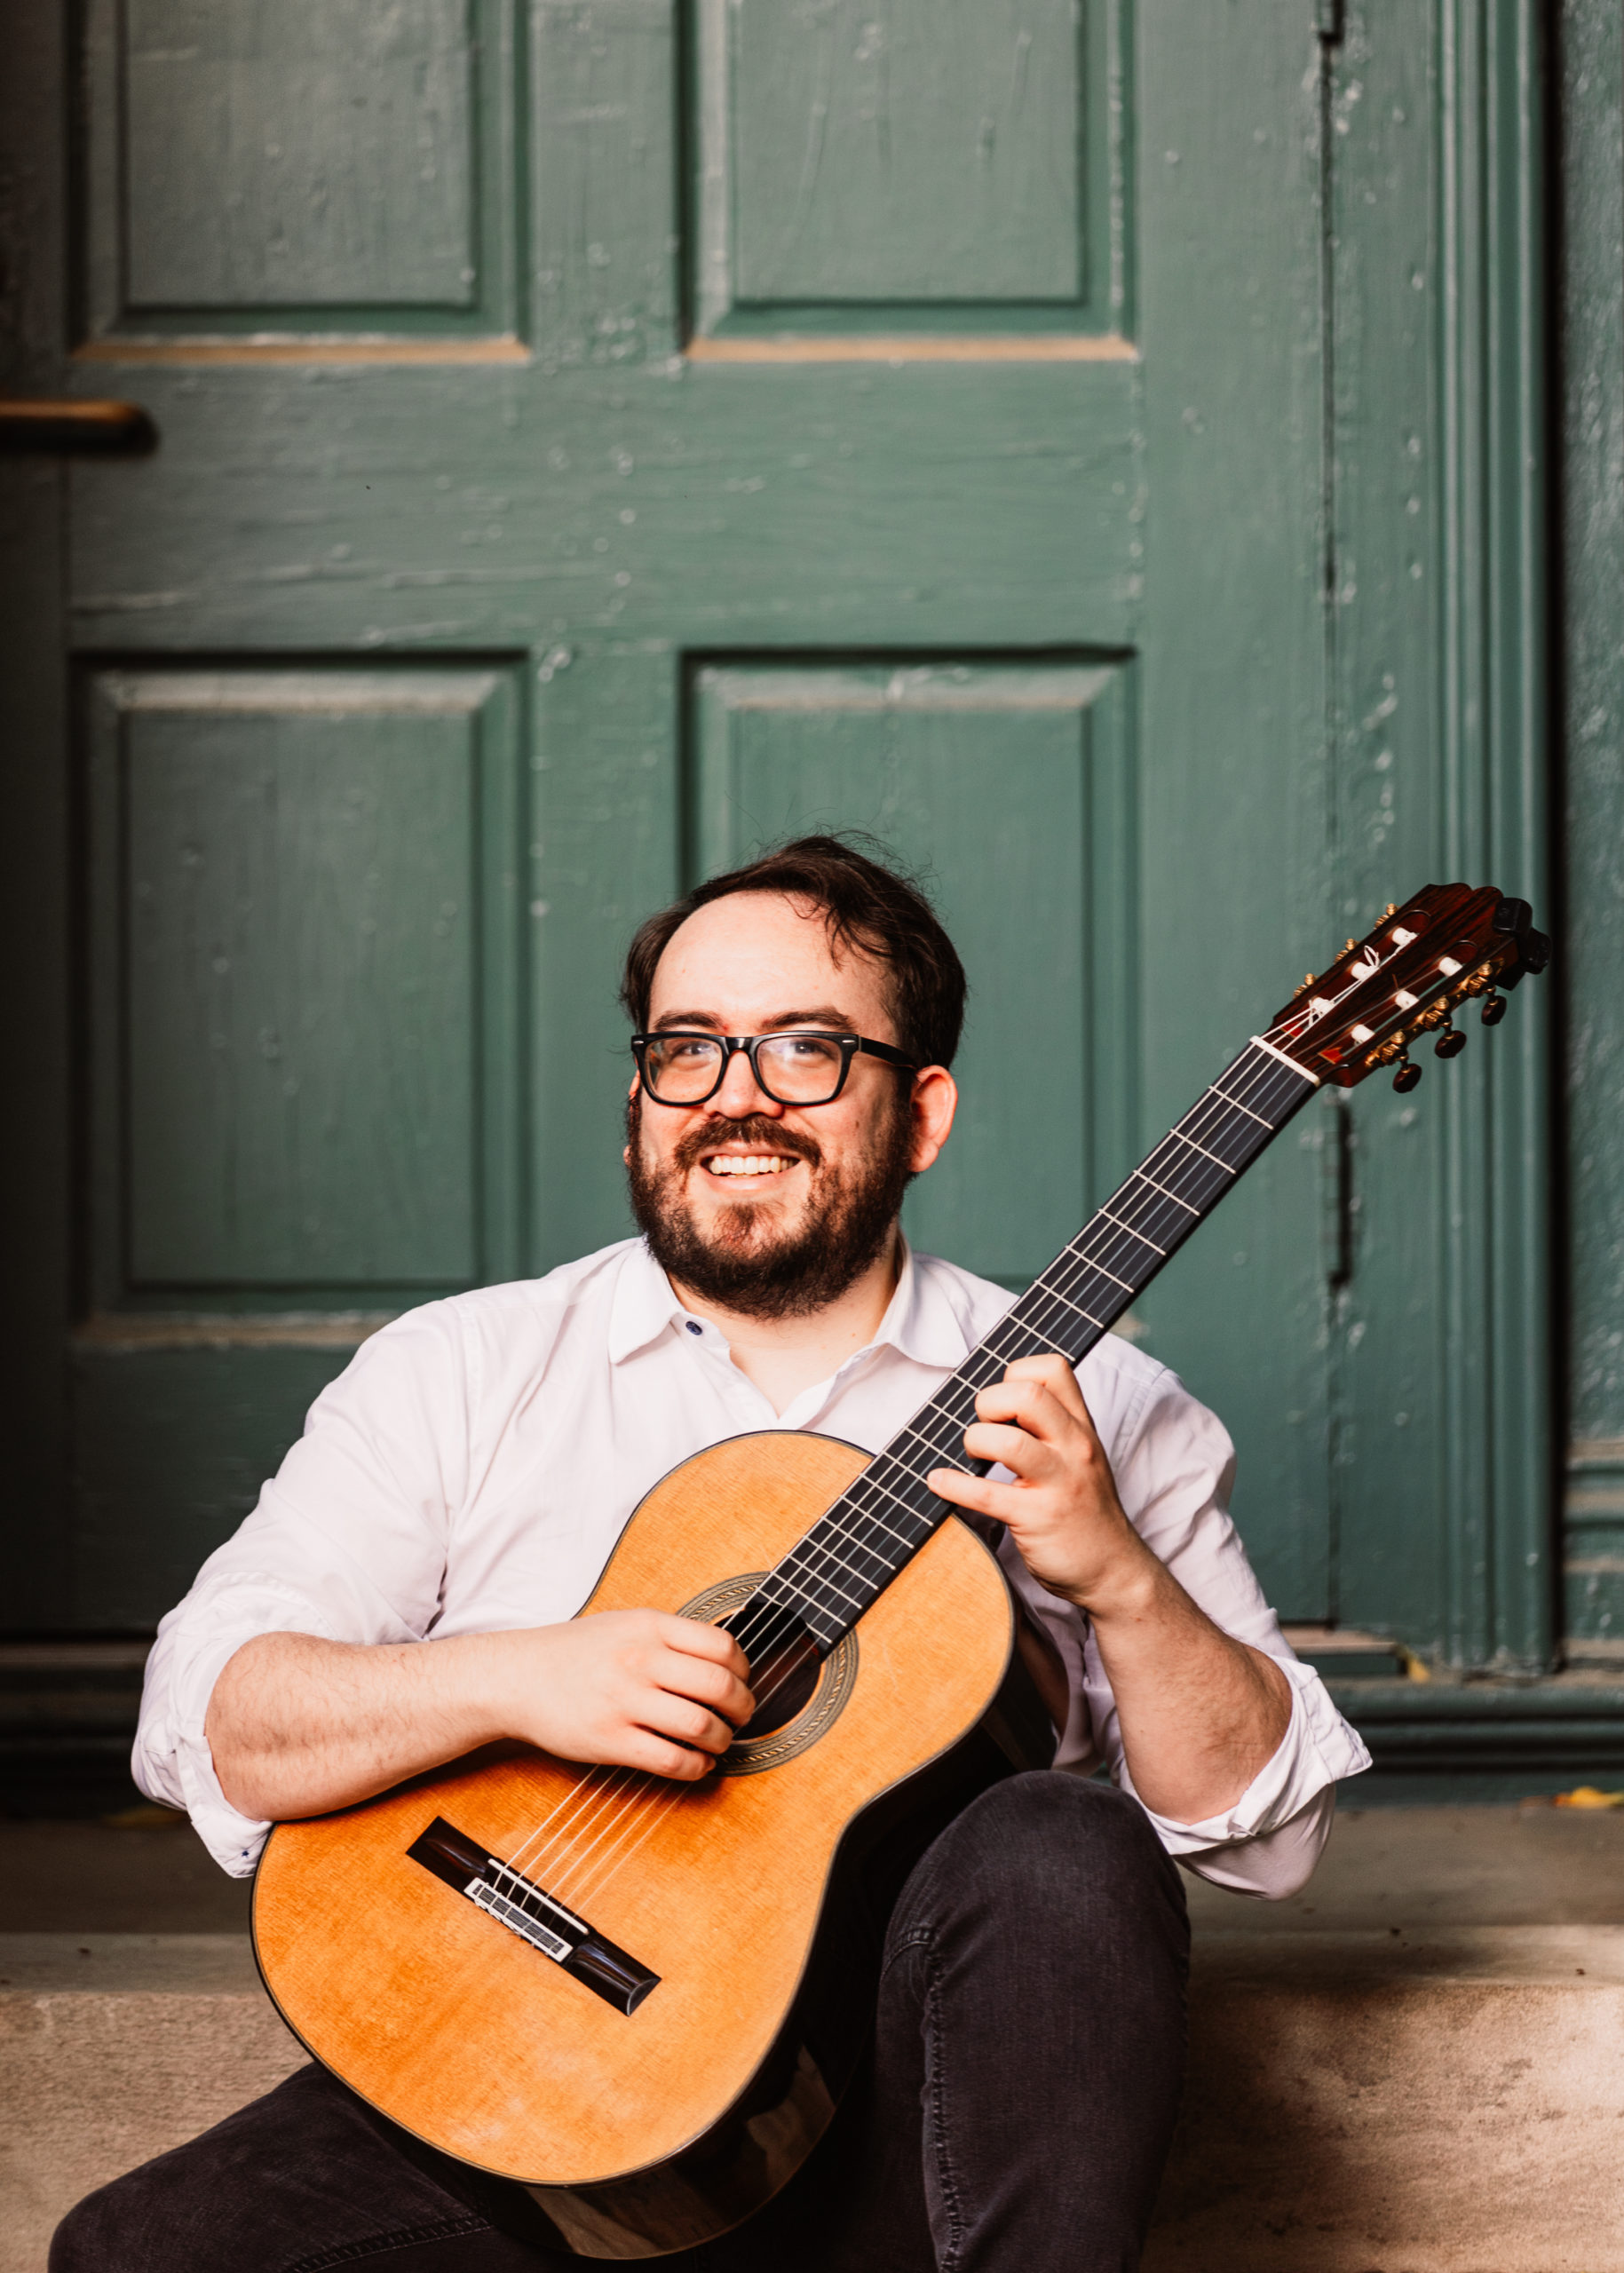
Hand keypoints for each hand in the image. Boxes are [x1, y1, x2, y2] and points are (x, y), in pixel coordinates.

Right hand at [481, 1611, 754, 1781]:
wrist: (517, 1677)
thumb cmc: (574, 1652)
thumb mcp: (625, 1623)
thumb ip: (671, 1636)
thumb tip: (726, 1661)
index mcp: (649, 1626)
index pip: (722, 1646)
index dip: (744, 1670)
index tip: (742, 1683)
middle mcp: (640, 1660)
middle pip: (720, 1687)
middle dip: (743, 1709)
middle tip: (740, 1717)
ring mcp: (625, 1701)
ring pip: (701, 1726)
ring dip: (722, 1741)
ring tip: (718, 1743)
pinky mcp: (610, 1740)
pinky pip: (671, 1760)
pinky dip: (696, 1767)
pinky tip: (696, 1764)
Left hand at [927, 1354, 1155, 1611]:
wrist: (1113, 1570)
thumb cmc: (1086, 1510)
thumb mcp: (1080, 1457)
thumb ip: (1050, 1427)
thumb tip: (992, 1402)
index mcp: (1081, 1427)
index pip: (1053, 1369)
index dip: (1016, 1372)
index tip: (1002, 1401)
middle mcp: (1074, 1447)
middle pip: (1028, 1395)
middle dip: (990, 1403)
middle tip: (985, 1427)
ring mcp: (1059, 1483)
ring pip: (1008, 1441)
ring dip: (975, 1442)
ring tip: (974, 1456)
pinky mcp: (1038, 1518)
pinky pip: (986, 1494)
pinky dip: (954, 1485)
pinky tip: (940, 1482)